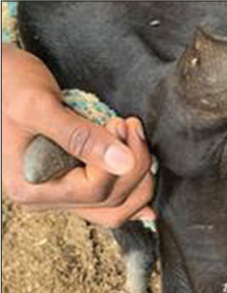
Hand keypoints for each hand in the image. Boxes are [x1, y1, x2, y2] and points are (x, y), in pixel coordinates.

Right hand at [1, 44, 154, 227]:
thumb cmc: (7, 85)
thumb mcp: (39, 106)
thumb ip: (79, 136)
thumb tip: (123, 162)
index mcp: (30, 187)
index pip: (94, 190)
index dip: (119, 162)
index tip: (122, 124)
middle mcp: (45, 199)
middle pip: (110, 202)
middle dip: (134, 167)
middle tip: (134, 127)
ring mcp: (60, 195)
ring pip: (114, 208)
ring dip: (138, 180)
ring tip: (138, 140)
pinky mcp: (71, 183)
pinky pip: (108, 200)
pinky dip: (131, 189)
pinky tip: (146, 180)